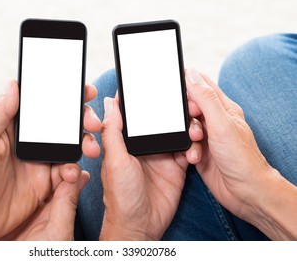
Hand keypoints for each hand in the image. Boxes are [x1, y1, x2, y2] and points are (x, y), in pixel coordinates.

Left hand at [0, 80, 100, 239]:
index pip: (44, 105)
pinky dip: (74, 171)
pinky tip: (71, 174)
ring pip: (70, 147)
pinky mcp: (44, 184)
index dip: (66, 96)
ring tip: (91, 149)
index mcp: (14, 126)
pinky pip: (67, 173)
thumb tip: (14, 84)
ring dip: (85, 143)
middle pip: (63, 125)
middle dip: (83, 120)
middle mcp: (29, 142)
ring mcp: (39, 163)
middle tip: (92, 123)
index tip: (85, 91)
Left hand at [99, 94, 202, 239]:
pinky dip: (194, 145)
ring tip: (193, 122)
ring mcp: (161, 154)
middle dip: (169, 107)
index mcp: (126, 141)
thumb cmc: (121, 196)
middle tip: (182, 97)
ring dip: (185, 124)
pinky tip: (196, 144)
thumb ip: (113, 131)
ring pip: (176, 130)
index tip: (149, 80)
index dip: (139, 98)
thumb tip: (110, 102)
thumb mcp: (115, 160)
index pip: (133, 113)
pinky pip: (188, 149)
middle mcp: (144, 144)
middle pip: (158, 118)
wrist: (140, 225)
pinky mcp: (177, 166)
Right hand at [185, 68, 296, 239]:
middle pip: (190, 107)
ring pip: (185, 127)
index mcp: (224, 108)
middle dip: (184, 115)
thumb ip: (205, 98)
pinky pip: (185, 145)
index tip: (177, 94)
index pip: (203, 85)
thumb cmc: (241, 158)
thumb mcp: (221, 124)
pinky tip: (194, 158)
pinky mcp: (200, 153)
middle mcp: (215, 121)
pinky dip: (186, 150)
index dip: (188, 86)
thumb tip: (191, 75)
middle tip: (191, 126)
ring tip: (195, 143)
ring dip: (186, 135)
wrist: (245, 192)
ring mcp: (207, 137)